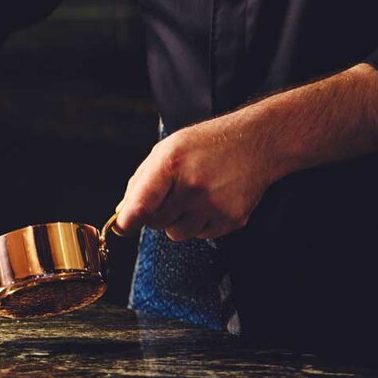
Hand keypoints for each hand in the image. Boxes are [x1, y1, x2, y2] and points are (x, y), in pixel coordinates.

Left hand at [114, 113, 281, 241]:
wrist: (257, 142)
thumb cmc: (208, 144)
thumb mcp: (168, 149)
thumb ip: (141, 181)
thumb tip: (123, 214)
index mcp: (172, 164)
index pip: (141, 206)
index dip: (127, 221)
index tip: (121, 227)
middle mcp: (193, 186)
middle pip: (155, 222)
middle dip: (155, 214)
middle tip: (171, 194)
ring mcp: (214, 205)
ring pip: (176, 233)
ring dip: (177, 221)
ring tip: (193, 196)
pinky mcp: (231, 219)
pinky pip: (200, 235)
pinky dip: (200, 223)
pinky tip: (211, 201)